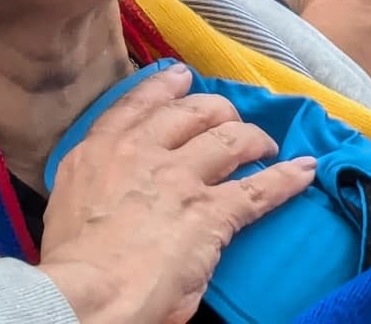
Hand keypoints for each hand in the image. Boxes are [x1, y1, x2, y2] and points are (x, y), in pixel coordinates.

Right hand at [37, 65, 314, 323]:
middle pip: (191, 114)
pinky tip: (304, 170)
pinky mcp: (212, 212)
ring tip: (265, 145)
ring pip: (229, 140)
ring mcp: (181, 179)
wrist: (89, 292)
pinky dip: (286, 179)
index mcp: (99, 150)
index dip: (165, 87)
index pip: (137, 104)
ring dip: (252, 138)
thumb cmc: (71, 261)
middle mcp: (142, 152)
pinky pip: (259, 189)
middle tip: (229, 118)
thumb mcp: (66, 203)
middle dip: (216, 111)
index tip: (182, 77)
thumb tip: (112, 190)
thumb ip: (93, 182)